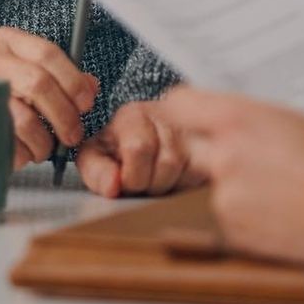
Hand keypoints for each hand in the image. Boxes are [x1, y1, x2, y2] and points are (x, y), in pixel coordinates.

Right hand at [0, 27, 98, 168]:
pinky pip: (7, 143)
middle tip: (73, 134)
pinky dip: (23, 154)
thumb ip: (61, 76)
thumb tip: (91, 87)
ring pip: (24, 119)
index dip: (74, 82)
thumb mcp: (28, 70)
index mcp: (6, 41)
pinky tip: (23, 152)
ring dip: (44, 141)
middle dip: (64, 115)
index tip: (85, 104)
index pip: (48, 54)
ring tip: (45, 148)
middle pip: (39, 85)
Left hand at [76, 99, 203, 197]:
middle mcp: (166, 115)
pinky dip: (187, 185)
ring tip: (157, 178)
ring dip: (168, 186)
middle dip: (150, 183)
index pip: (138, 148)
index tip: (123, 183)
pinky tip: (176, 177)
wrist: (147, 138)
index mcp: (134, 115)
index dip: (130, 176)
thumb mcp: (96, 157)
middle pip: (166, 163)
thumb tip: (113, 187)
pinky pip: (200, 175)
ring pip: (185, 171)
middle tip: (141, 181)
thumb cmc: (118, 150)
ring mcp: (190, 130)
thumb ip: (96, 172)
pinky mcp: (208, 147)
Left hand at [155, 87, 303, 265]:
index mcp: (236, 120)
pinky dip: (250, 214)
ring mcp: (224, 198)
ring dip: (237, 185)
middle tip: (249, 153)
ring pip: (215, 184)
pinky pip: (231, 216)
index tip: (197, 113)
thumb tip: (236, 119)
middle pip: (193, 146)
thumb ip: (255, 118)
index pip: (180, 103)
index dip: (189, 109)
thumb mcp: (298, 120)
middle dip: (213, 148)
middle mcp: (221, 157)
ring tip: (283, 187)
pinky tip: (283, 211)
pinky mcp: (232, 232)